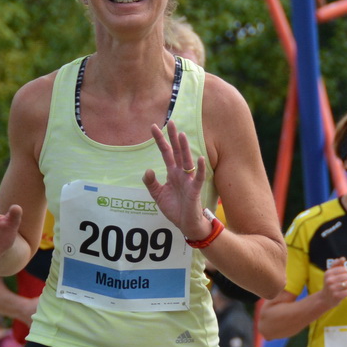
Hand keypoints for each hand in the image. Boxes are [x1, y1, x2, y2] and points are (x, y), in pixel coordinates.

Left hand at [142, 121, 208, 236]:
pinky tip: (198, 158)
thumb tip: (147, 169)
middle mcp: (181, 173)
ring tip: (181, 134)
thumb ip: (151, 183)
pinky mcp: (194, 190)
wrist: (187, 225)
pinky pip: (197, 178)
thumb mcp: (158, 195)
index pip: (166, 153)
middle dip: (173, 137)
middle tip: (170, 121)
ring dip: (184, 148)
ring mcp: (188, 181)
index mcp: (172, 173)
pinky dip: (198, 168)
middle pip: (177, 152)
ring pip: (186, 161)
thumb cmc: (175, 209)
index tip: (153, 126)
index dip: (160, 140)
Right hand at [318, 261, 346, 307]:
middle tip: (341, 283)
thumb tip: (343, 258)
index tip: (340, 276)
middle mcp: (329, 280)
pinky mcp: (336, 296)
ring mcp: (332, 289)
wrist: (325, 298)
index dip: (345, 272)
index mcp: (328, 273)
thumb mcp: (331, 273)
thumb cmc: (330, 283)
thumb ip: (337, 264)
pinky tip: (342, 293)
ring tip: (342, 288)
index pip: (344, 269)